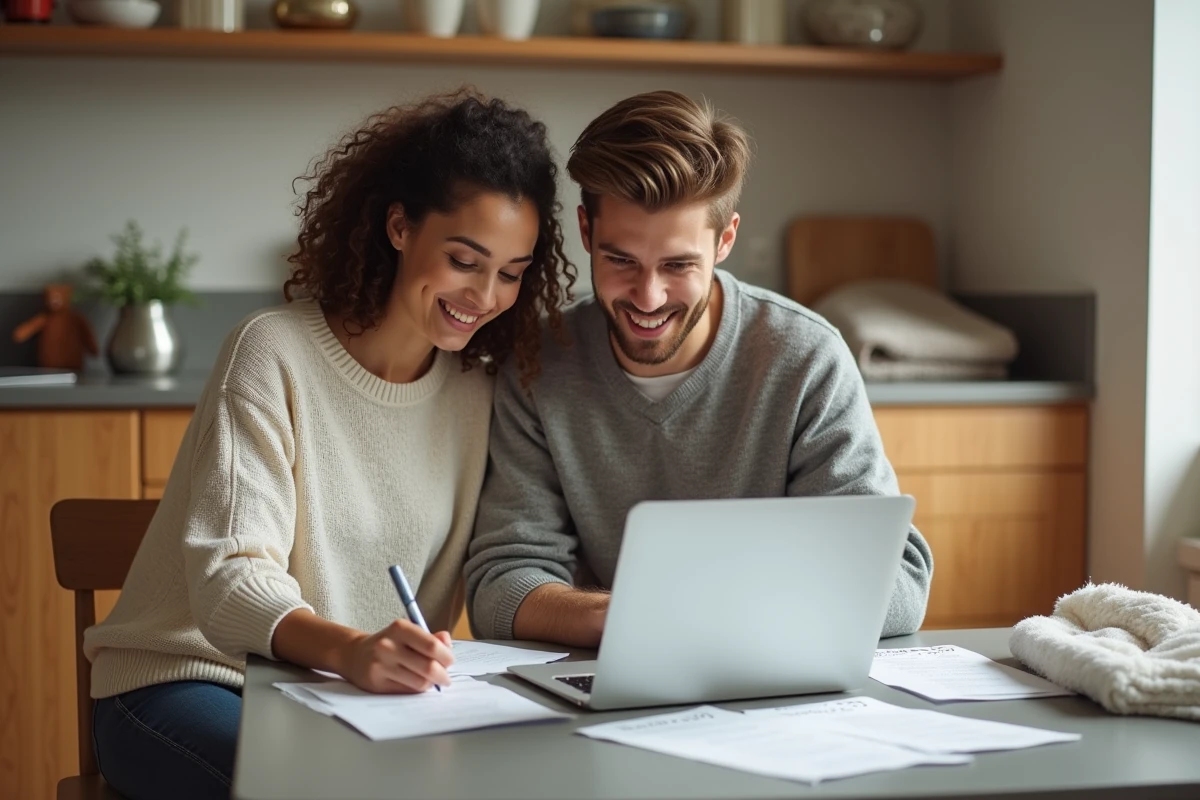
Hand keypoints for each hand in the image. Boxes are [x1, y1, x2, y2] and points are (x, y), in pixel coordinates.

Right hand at [336, 620, 454, 693]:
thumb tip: (447, 643)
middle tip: (446, 678)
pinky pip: (407, 691)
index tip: (450, 661)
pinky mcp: (377, 684)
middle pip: (428, 667)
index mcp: (400, 628)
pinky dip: (417, 690)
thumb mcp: (407, 633)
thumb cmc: (389, 643)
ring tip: (431, 681)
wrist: (354, 655)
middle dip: (443, 674)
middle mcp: (388, 646)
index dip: (446, 656)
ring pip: (419, 682)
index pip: (431, 645)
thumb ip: (430, 638)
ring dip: (431, 684)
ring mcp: (381, 666)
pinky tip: (417, 684)